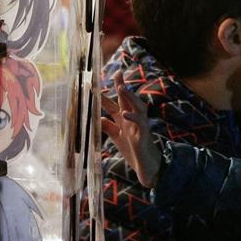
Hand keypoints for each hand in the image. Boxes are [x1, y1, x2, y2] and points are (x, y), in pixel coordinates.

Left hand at [100, 71, 161, 187]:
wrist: (145, 166)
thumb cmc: (133, 150)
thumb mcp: (116, 137)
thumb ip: (108, 127)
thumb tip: (97, 118)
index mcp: (124, 119)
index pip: (114, 103)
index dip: (104, 95)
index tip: (95, 84)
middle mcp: (132, 119)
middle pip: (127, 100)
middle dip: (122, 86)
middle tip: (118, 74)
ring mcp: (139, 126)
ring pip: (137, 107)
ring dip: (130, 97)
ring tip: (122, 88)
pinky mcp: (144, 135)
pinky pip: (140, 124)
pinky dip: (133, 118)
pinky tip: (125, 114)